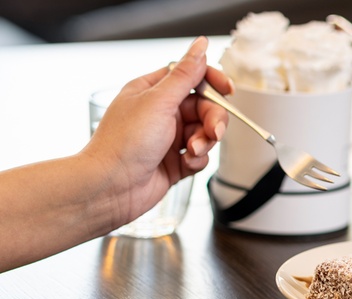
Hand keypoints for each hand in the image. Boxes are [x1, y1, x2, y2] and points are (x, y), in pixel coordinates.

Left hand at [82, 36, 232, 223]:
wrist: (111, 187)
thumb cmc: (124, 143)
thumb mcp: (159, 101)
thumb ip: (185, 74)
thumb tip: (199, 46)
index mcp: (153, 91)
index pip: (191, 76)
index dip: (212, 81)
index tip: (228, 90)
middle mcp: (161, 113)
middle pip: (204, 107)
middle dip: (213, 120)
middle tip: (214, 132)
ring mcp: (168, 138)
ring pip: (205, 133)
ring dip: (205, 142)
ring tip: (192, 152)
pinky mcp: (175, 162)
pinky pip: (200, 156)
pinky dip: (198, 160)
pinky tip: (185, 164)